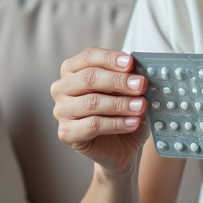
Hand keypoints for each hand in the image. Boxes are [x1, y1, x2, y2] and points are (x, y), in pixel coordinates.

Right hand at [52, 48, 150, 175]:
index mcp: (73, 70)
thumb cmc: (122, 112)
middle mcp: (62, 88)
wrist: (122, 146)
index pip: (89, 57)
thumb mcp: (129, 91)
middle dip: (118, 81)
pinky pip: (92, 125)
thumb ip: (130, 79)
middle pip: (88, 78)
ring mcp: (61, 111)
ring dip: (120, 104)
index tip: (130, 63)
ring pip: (92, 102)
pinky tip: (133, 123)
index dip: (110, 58)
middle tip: (141, 85)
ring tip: (140, 107)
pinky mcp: (66, 133)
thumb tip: (139, 73)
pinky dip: (116, 123)